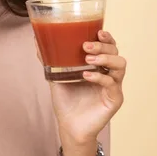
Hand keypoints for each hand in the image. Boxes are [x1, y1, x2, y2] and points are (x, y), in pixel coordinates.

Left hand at [44, 31, 125, 155]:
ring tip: (88, 59)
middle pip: (116, 52)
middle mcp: (109, 73)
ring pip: (120, 65)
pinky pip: (112, 84)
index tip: (98, 31)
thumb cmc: (66, 99)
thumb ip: (49, 58)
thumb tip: (36, 39)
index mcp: (99, 64)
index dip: (107, 36)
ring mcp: (114, 86)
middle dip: (102, 46)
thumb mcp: (56, 75)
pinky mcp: (114, 99)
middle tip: (86, 46)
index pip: (109, 45)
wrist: (68, 125)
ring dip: (105, 58)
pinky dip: (100, 78)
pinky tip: (86, 75)